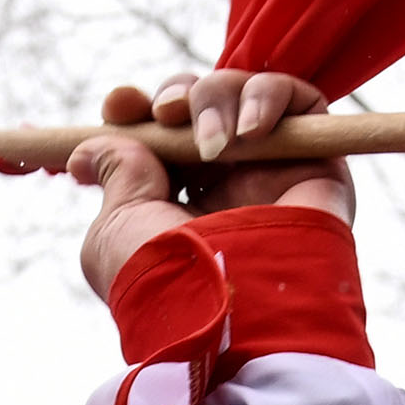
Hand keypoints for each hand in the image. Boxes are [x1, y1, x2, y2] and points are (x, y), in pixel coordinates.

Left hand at [75, 69, 349, 300]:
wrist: (234, 309)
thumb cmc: (166, 278)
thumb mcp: (118, 228)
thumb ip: (114, 177)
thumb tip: (87, 151)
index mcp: (178, 204)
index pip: (162, 137)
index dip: (140, 110)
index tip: (120, 106)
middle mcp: (226, 187)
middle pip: (204, 105)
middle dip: (179, 94)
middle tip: (168, 114)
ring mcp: (272, 173)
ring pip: (245, 94)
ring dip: (217, 98)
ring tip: (212, 142)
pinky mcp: (317, 163)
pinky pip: (301, 102)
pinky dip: (269, 98)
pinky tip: (249, 133)